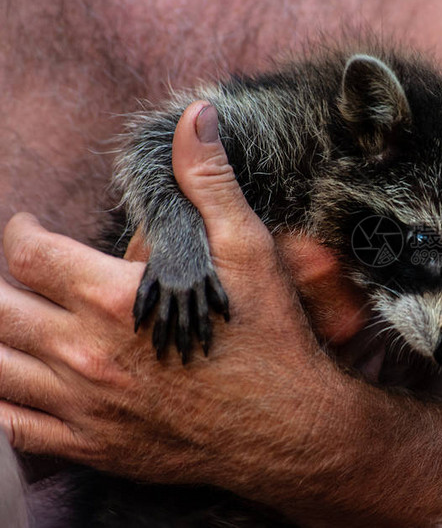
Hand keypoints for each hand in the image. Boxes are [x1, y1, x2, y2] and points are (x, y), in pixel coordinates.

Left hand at [0, 102, 365, 485]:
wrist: (289, 429)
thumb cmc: (271, 340)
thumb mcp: (249, 251)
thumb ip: (209, 182)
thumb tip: (194, 118)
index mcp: (114, 297)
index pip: (28, 253)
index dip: (21, 233)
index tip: (29, 229)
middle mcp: (85, 352)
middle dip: (1, 285)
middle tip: (21, 277)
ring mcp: (83, 406)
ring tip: (11, 322)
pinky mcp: (90, 447)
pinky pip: (13, 431)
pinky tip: (13, 384)